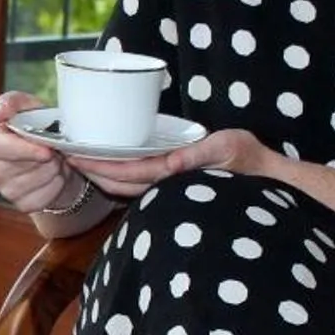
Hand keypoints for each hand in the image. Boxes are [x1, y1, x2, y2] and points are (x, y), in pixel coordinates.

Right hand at [0, 91, 71, 210]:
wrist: (56, 155)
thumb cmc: (38, 127)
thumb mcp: (27, 107)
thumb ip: (12, 102)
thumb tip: (0, 113)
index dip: (24, 149)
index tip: (46, 149)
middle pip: (23, 167)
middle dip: (46, 158)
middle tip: (55, 149)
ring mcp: (6, 190)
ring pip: (37, 181)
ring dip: (54, 170)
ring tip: (55, 160)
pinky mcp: (22, 204)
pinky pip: (45, 198)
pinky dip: (56, 186)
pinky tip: (54, 176)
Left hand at [71, 127, 269, 199]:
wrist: (268, 179)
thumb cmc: (249, 161)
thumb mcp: (227, 148)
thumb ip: (199, 156)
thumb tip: (172, 164)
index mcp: (176, 173)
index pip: (130, 172)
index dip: (102, 165)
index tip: (78, 155)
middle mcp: (168, 183)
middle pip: (121, 181)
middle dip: (93, 171)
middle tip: (66, 155)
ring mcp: (170, 185)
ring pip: (127, 184)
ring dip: (102, 173)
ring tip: (77, 159)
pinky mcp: (174, 180)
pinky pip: (140, 180)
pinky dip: (120, 174)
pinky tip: (105, 165)